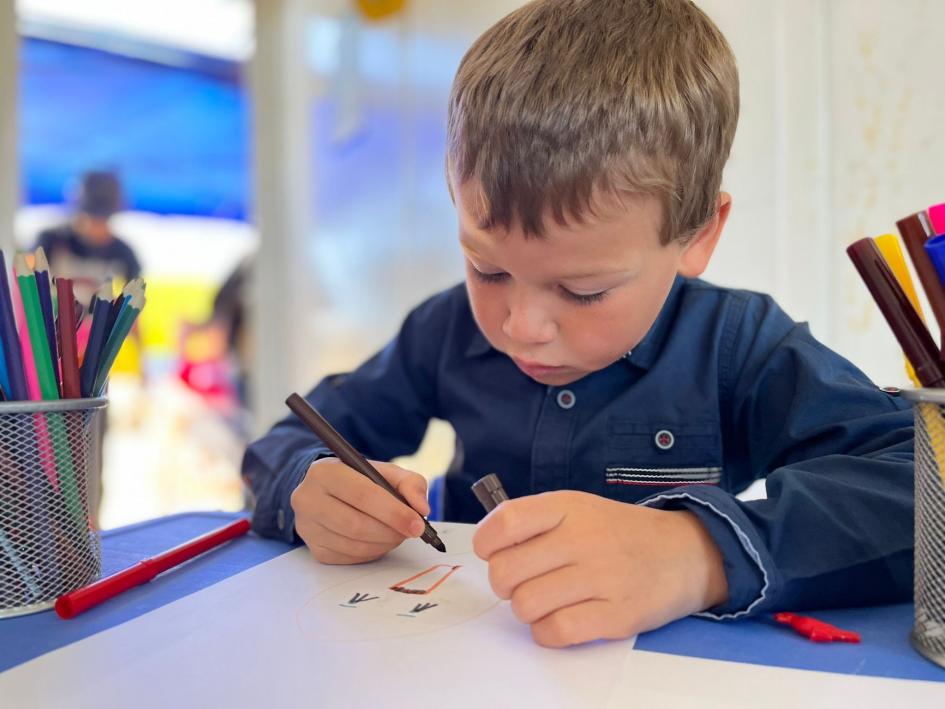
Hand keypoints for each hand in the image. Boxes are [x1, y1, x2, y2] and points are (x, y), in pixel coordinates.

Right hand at [290, 457, 429, 564]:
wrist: (330, 492)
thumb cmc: (362, 480)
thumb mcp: (386, 472)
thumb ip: (410, 483)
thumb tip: (422, 509)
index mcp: (325, 472)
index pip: (363, 495)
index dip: (394, 512)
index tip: (417, 525)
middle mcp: (307, 499)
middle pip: (356, 524)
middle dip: (391, 531)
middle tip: (411, 532)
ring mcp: (307, 527)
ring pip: (354, 545)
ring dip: (384, 543)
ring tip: (396, 534)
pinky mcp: (314, 549)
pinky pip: (349, 558)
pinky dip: (372, 552)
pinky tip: (379, 540)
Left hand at [472, 491, 727, 647]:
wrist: (683, 553)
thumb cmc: (618, 533)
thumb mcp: (578, 508)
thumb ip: (535, 522)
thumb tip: (489, 548)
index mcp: (568, 508)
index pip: (506, 522)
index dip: (486, 542)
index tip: (492, 552)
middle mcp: (583, 539)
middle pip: (506, 571)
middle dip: (505, 583)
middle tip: (524, 581)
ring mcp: (602, 578)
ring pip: (526, 605)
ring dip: (527, 609)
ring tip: (547, 600)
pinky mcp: (617, 615)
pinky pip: (555, 631)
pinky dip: (547, 632)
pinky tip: (561, 619)